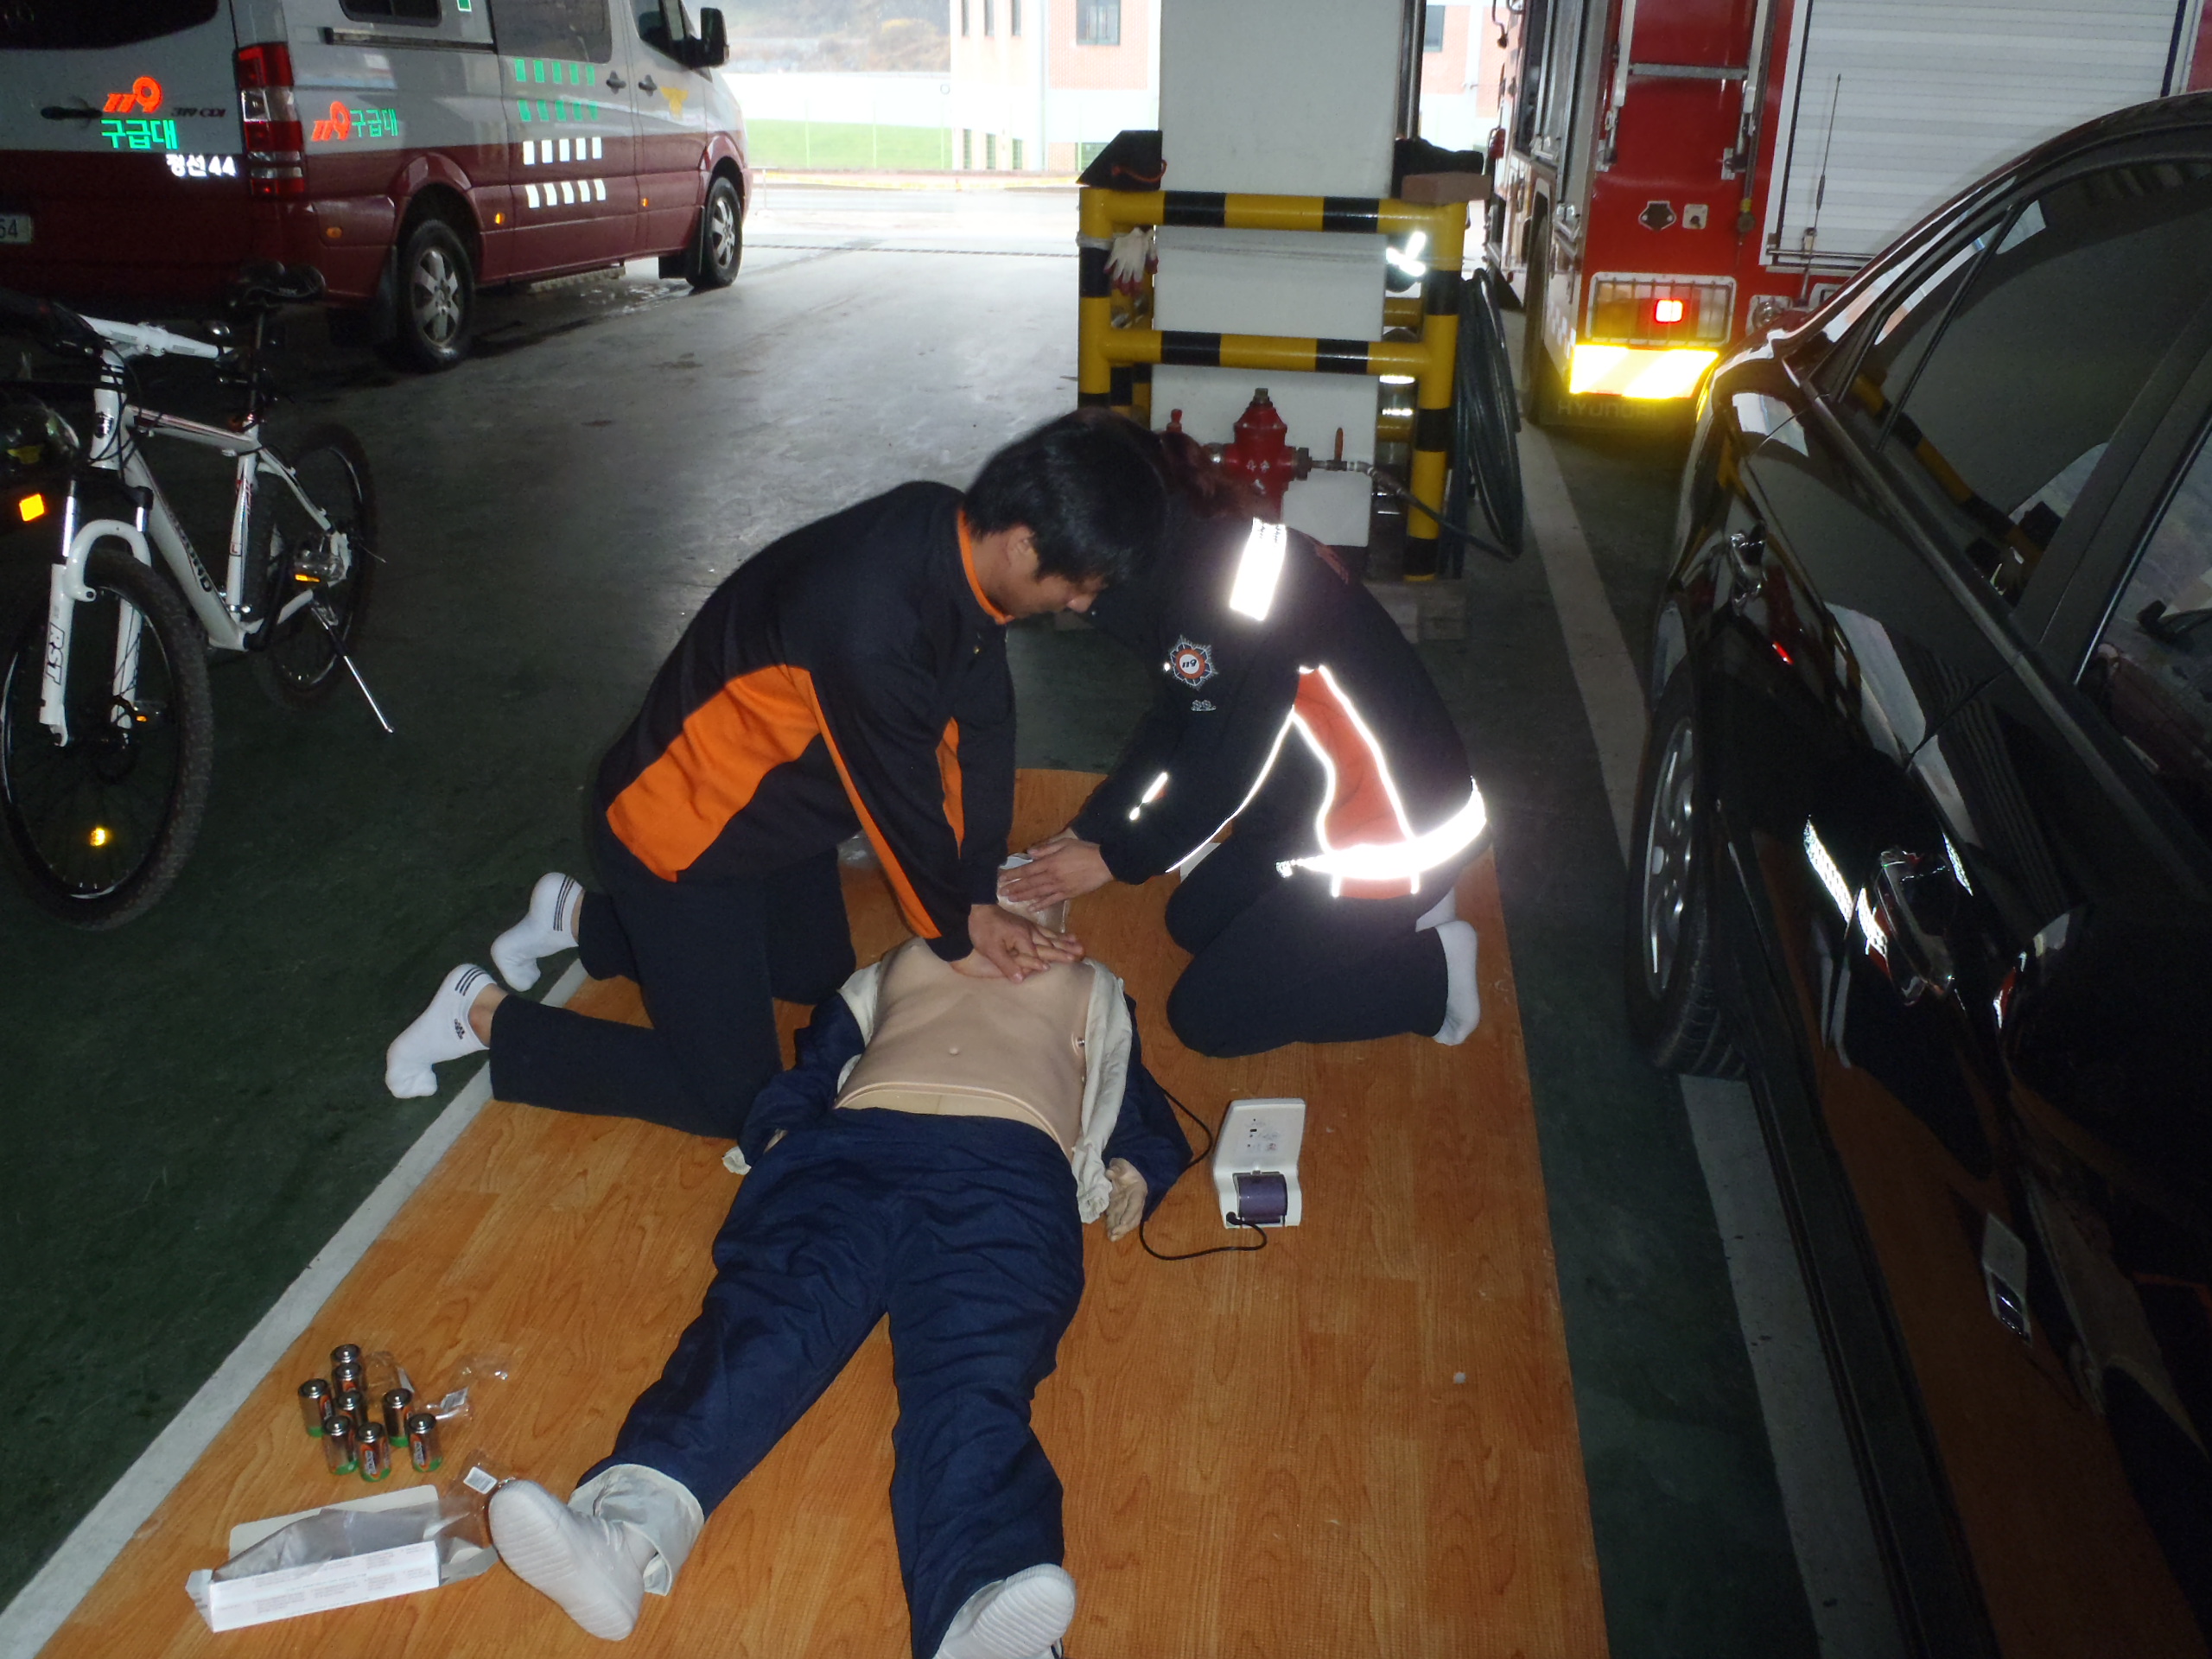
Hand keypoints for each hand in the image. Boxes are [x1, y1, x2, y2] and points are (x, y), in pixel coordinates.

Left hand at [957, 903, 1084, 981]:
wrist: (977, 909)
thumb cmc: (983, 930)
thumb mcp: (991, 950)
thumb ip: (1007, 964)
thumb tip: (1021, 979)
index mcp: (1022, 938)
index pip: (1038, 955)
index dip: (1050, 961)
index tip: (1069, 962)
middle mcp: (1029, 932)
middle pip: (1049, 944)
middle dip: (1065, 949)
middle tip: (1081, 953)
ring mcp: (1029, 927)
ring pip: (1050, 936)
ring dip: (1064, 942)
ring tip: (1079, 945)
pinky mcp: (1026, 924)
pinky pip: (1045, 930)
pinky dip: (1056, 934)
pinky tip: (1064, 935)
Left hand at [999, 834, 1112, 906]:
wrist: (1105, 863)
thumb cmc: (1085, 850)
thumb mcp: (1065, 843)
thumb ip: (1046, 848)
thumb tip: (1029, 853)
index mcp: (1050, 863)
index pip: (1027, 870)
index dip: (1013, 874)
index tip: (1001, 878)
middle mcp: (1052, 876)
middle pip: (1029, 883)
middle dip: (1014, 888)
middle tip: (1001, 892)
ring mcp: (1060, 887)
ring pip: (1037, 893)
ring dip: (1023, 897)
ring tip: (1011, 899)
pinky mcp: (1068, 894)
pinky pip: (1051, 900)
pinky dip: (1041, 904)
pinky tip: (1031, 908)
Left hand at [1105, 1158, 1146, 1240]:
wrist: (1124, 1172)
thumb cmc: (1125, 1168)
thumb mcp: (1122, 1164)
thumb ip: (1117, 1168)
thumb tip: (1109, 1173)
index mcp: (1137, 1191)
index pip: (1135, 1205)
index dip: (1129, 1214)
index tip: (1123, 1222)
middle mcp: (1133, 1203)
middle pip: (1132, 1218)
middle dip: (1125, 1227)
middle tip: (1115, 1233)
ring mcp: (1125, 1208)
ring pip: (1125, 1222)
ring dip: (1119, 1231)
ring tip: (1111, 1238)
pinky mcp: (1117, 1210)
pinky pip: (1116, 1221)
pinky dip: (1113, 1228)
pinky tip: (1109, 1235)